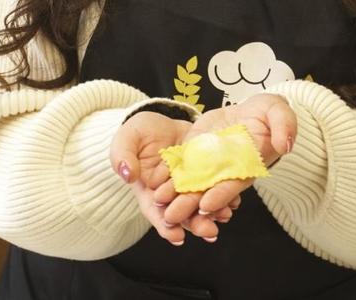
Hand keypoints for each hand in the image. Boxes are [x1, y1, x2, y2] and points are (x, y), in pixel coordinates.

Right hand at [110, 111, 235, 244]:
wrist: (161, 120)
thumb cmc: (139, 133)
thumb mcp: (126, 140)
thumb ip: (122, 156)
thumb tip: (127, 174)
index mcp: (149, 192)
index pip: (156, 212)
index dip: (165, 226)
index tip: (177, 236)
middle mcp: (171, 194)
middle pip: (183, 213)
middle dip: (196, 223)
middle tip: (209, 232)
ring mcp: (189, 184)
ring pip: (201, 202)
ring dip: (214, 211)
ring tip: (225, 214)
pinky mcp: (204, 171)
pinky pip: (214, 184)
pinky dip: (224, 193)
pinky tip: (233, 197)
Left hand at [153, 93, 296, 225]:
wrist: (252, 108)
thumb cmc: (269, 112)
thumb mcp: (280, 111)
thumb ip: (284, 126)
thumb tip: (285, 145)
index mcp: (249, 164)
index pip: (235, 183)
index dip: (222, 194)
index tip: (206, 205)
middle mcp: (228, 169)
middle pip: (209, 190)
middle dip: (191, 204)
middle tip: (172, 216)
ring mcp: (211, 161)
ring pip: (192, 181)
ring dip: (176, 193)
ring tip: (157, 201)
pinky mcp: (198, 150)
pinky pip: (182, 163)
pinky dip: (169, 172)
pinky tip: (153, 180)